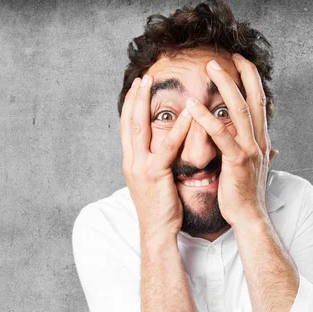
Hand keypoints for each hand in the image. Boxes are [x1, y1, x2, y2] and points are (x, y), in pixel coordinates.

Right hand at [120, 75, 192, 240]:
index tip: (137, 87)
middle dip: (134, 97)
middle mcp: (131, 161)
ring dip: (144, 103)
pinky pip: (165, 147)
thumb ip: (155, 162)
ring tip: (151, 84)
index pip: (127, 128)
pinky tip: (185, 114)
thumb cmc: (161, 208)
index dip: (130, 106)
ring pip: (139, 128)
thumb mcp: (153, 181)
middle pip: (129, 122)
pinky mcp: (154, 174)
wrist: (157, 231)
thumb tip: (164, 148)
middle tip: (141, 77)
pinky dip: (176, 128)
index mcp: (131, 162)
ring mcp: (140, 167)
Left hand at [184, 54, 278, 226]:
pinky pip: (221, 135)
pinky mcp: (236, 161)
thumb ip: (261, 154)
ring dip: (224, 86)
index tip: (240, 62)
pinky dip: (206, 119)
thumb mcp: (255, 169)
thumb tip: (273, 149)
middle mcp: (258, 140)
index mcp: (260, 140)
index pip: (257, 102)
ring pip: (239, 110)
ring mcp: (249, 149)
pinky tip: (193, 107)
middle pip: (252, 98)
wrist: (249, 217)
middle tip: (226, 55)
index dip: (251, 80)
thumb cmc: (246, 194)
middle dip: (240, 74)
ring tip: (210, 68)